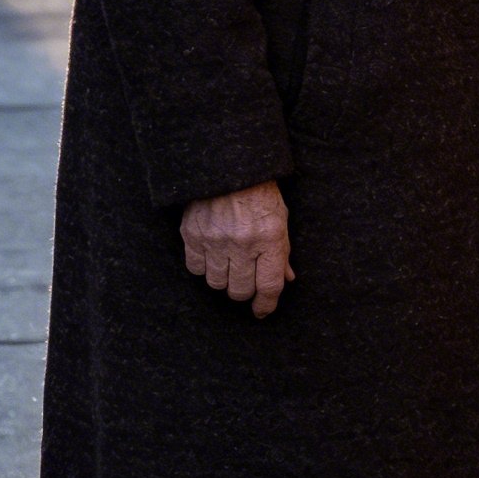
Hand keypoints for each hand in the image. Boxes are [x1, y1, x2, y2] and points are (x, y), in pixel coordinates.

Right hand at [181, 180, 293, 317]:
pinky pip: (195, 269)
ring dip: (223, 280)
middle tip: (245, 281)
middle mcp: (242, 244)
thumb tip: (286, 280)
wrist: (228, 166)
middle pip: (240, 290)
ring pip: (216, 283)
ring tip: (228, 265)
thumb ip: (282, 252)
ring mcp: (215, 240)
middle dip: (244, 291)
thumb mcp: (280, 219)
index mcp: (270, 239)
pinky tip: (210, 256)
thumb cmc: (260, 193)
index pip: (268, 286)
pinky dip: (202, 267)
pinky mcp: (192, 235)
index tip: (262, 311)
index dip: (266, 305)